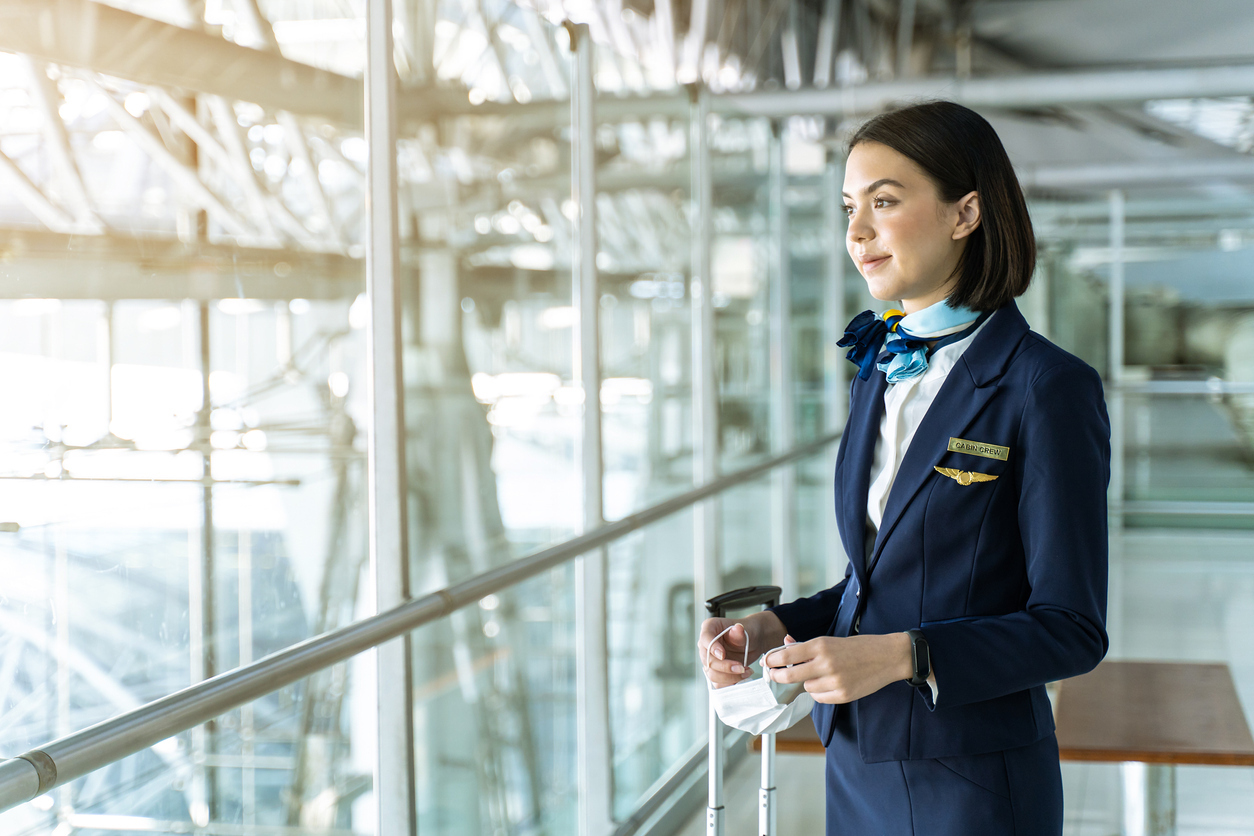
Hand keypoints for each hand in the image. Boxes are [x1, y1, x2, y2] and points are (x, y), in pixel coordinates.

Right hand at [697, 611, 785, 687]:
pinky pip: (718, 683)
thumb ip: (739, 632)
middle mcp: (706, 645)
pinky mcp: (716, 671)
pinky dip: (731, 683)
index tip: (723, 655)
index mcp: (710, 628)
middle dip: (725, 667)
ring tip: (745, 672)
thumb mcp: (745, 629)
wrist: (754, 642)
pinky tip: (742, 677)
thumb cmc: (747, 631)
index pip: (705, 639)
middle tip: (741, 668)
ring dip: (730, 677)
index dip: (712, 648)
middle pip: (708, 661)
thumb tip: (738, 628)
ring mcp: (710, 660)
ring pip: (712, 674)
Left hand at [762, 633, 912, 703]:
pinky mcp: (843, 694)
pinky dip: (819, 692)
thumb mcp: (830, 640)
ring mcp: (835, 680)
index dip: (772, 660)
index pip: (786, 655)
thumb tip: (785, 643)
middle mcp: (826, 663)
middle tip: (773, 675)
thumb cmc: (858, 646)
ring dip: (806, 683)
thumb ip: (806, 645)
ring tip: (818, 675)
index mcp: (821, 645)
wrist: (887, 656)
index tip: (766, 662)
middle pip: (789, 675)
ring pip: (805, 688)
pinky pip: (819, 697)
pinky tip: (828, 683)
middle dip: (777, 676)